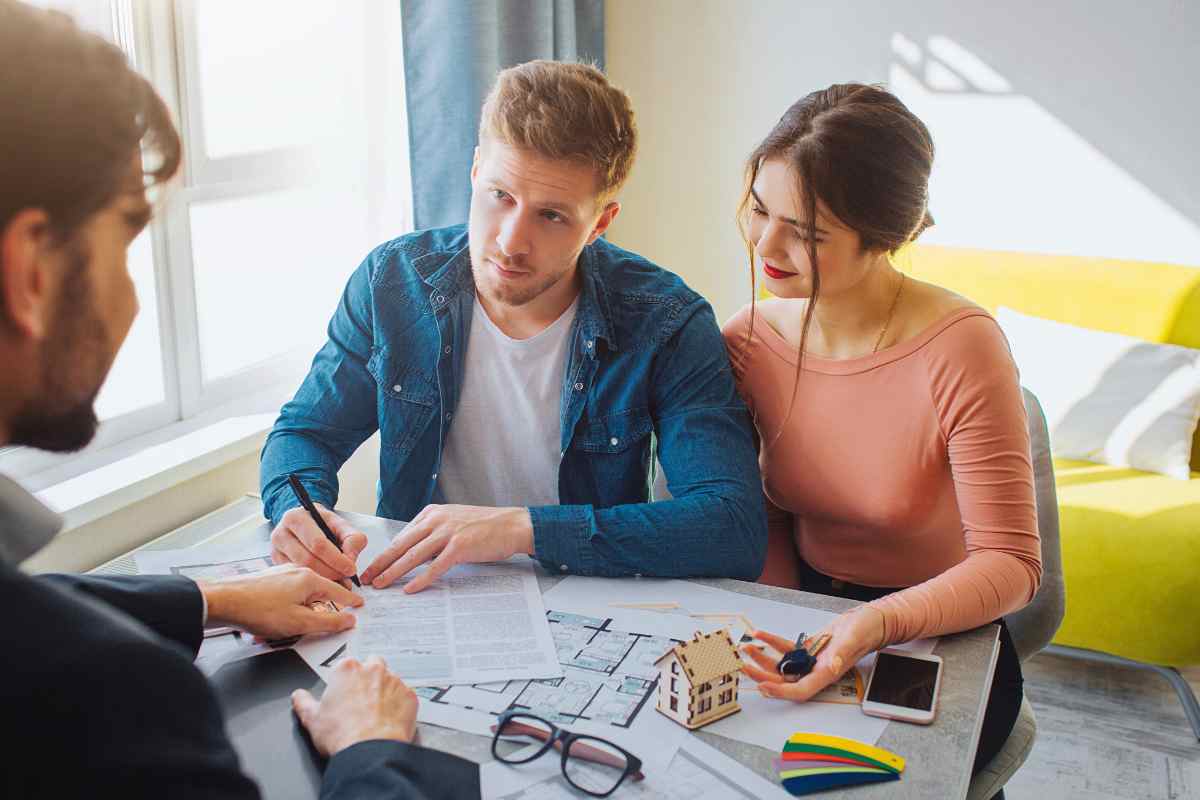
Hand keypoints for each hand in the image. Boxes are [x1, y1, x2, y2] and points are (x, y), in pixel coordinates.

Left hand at [198, 564, 361, 638]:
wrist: (223, 601)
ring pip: (302, 594)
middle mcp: (298, 572)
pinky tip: (277, 621)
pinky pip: (288, 595)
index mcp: (310, 579)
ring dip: (303, 611)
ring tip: (294, 628)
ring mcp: (282, 574)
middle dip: (324, 609)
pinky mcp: (268, 580)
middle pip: (320, 592)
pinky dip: (289, 608)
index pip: (339, 591)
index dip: (351, 601)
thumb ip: (328, 623)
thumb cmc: (259, 610)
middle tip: (330, 623)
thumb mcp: (300, 623)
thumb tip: (350, 620)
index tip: (360, 605)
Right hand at [270, 503, 367, 582]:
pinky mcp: (276, 563)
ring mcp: (275, 550)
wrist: (306, 524)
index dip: (336, 559)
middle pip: (307, 560)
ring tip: (338, 581)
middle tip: (346, 579)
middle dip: (330, 572)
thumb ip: (352, 538)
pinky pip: (295, 577)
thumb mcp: (341, 525)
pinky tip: (325, 582)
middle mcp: (280, 533)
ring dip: (323, 579)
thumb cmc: (323, 525)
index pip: (317, 543)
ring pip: (301, 571)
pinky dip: (312, 582)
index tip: (351, 569)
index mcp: (296, 518)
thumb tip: (350, 559)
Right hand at [291, 656, 417, 755]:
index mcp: (347, 669)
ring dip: (385, 690)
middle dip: (368, 677)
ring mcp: (394, 681)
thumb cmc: (342, 735)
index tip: (345, 692)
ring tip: (376, 712)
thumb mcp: (312, 719)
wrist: (370, 751)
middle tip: (362, 699)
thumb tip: (298, 696)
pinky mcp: (410, 696)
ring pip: (391, 679)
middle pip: (372, 664)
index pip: (347, 665)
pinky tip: (390, 718)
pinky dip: (399, 704)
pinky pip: (405, 696)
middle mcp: (373, 669)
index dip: (345, 680)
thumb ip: (303, 702)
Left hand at [360, 504, 533, 592]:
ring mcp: (448, 533)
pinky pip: (435, 567)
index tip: (371, 567)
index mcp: (432, 513)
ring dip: (393, 572)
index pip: (401, 536)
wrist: (512, 524)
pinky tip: (410, 588)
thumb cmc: (485, 526)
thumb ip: (433, 534)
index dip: (384, 553)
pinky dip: (421, 579)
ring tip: (380, 585)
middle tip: (365, 578)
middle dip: (380, 563)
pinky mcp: (460, 547)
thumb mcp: (453, 522)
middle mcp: (436, 520)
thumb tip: (414, 555)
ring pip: (412, 556)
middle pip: (401, 545)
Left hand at [740, 606, 885, 700]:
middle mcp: (818, 671)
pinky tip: (760, 635)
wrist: (871, 620)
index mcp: (828, 673)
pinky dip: (772, 643)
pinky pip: (788, 649)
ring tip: (748, 649)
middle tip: (745, 668)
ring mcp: (813, 661)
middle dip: (763, 677)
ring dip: (764, 660)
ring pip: (784, 666)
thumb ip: (842, 654)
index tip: (763, 687)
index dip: (781, 692)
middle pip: (786, 680)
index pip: (801, 690)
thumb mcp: (854, 639)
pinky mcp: (810, 649)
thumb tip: (832, 667)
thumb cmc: (866, 629)